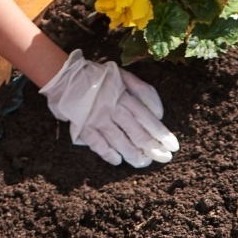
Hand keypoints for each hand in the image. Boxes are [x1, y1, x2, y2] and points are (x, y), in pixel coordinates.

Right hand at [40, 49, 178, 168]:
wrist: (64, 76)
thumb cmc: (98, 77)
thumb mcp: (122, 75)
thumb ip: (142, 90)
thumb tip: (158, 113)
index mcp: (123, 95)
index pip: (147, 118)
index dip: (161, 134)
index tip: (173, 146)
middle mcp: (112, 108)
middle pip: (137, 133)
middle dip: (153, 148)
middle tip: (164, 158)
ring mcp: (98, 119)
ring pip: (121, 142)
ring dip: (135, 155)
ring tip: (144, 163)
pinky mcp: (84, 128)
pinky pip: (99, 146)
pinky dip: (109, 154)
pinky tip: (118, 161)